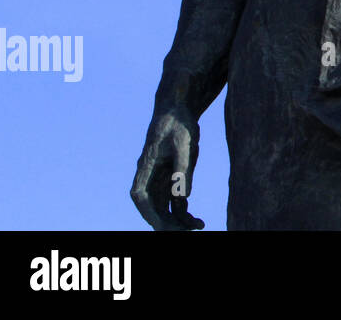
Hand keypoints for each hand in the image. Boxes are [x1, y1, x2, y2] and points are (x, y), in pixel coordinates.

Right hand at [131, 105, 204, 230]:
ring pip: (164, 208)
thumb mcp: (184, 143)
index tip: (163, 227)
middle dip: (167, 223)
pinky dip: (184, 213)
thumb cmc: (179, 123)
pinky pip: (174, 203)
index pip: (141, 197)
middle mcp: (149, 178)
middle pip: (152, 208)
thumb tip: (183, 196)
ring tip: (199, 226)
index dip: (150, 214)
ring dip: (178, 221)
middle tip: (187, 231)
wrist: (179, 109)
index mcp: (145, 168)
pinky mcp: (171, 179)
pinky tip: (197, 221)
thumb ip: (183, 168)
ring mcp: (160, 180)